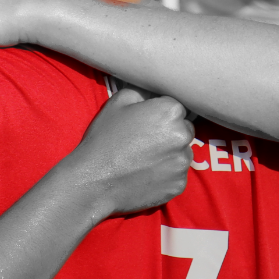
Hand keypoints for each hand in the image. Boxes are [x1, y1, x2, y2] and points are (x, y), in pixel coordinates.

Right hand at [55, 87, 194, 216]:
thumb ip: (141, 94)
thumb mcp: (117, 103)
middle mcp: (183, 136)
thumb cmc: (104, 139)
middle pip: (184, 131)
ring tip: (145, 161)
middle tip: (146, 143)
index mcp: (170, 111)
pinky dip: (166, 176)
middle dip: (170, 134)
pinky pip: (177, 176)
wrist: (94, 181)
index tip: (145, 124)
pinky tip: (146, 175)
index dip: (160, 116)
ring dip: (170, 155)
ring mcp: (182, 163)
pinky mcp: (179, 185)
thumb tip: (151, 97)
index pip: (176, 108)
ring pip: (182, 154)